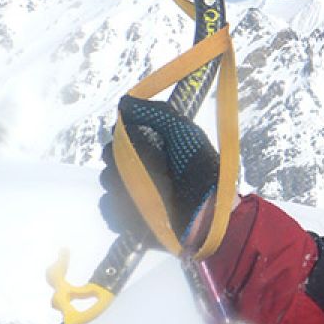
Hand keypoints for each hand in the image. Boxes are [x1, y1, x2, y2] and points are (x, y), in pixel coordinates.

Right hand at [98, 96, 219, 243]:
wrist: (214, 209)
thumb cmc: (203, 168)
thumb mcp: (186, 133)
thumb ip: (158, 115)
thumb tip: (125, 102)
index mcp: (153, 150)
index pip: (121, 141)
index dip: (119, 138)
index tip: (123, 137)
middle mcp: (143, 172)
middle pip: (110, 162)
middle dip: (116, 162)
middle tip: (135, 166)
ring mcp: (137, 197)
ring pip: (109, 187)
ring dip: (118, 186)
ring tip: (142, 189)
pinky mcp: (135, 221)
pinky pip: (111, 214)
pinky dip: (116, 211)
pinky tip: (135, 208)